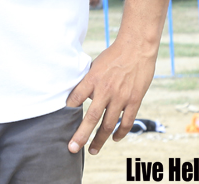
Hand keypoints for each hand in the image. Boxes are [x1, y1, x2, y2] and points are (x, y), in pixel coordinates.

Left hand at [66, 40, 154, 154]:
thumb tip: (82, 99)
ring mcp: (121, 97)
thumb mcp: (95, 66)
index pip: (76, 98)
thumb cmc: (114, 56)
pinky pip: (126, 122)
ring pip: (108, 124)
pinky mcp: (134, 100)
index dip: (68, 110)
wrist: (137, 48)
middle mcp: (105, 90)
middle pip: (91, 118)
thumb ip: (89, 83)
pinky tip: (114, 139)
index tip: (61, 121)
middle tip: (72, 149)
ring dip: (99, 140)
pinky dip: (120, 133)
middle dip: (81, 135)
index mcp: (93, 79)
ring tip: (92, 150)